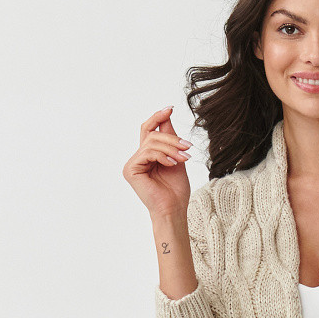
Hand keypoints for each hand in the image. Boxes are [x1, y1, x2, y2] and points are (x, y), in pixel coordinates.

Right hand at [122, 106, 192, 220]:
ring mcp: (132, 164)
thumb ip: (170, 138)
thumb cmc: (175, 190)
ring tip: (183, 159)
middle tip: (188, 147)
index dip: (158, 117)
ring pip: (151, 142)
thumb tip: (166, 115)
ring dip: (171, 148)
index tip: (170, 108)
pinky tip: (172, 164)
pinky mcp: (130, 169)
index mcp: (147, 156)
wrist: (174, 209)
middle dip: (172, 139)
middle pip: (152, 134)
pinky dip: (163, 156)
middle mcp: (137, 158)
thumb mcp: (176, 158)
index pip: (149, 130)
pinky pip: (147, 152)